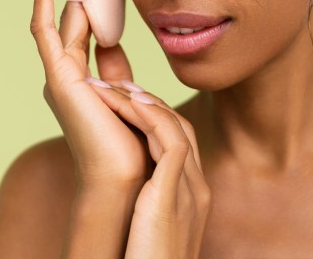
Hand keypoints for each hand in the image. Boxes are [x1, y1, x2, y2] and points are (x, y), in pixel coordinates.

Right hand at [30, 0, 148, 190]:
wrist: (128, 180)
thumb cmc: (134, 147)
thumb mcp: (129, 97)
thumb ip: (118, 71)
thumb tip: (114, 44)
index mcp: (86, 80)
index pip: (93, 27)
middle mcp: (69, 74)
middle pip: (79, 14)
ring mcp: (61, 74)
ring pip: (68, 14)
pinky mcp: (58, 76)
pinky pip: (46, 29)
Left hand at [90, 85, 211, 258]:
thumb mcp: (149, 228)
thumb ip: (146, 205)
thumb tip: (127, 190)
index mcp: (192, 195)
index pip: (179, 141)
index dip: (154, 116)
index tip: (127, 101)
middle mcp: (196, 188)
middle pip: (181, 128)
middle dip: (150, 102)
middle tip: (120, 84)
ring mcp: (190, 190)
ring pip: (175, 127)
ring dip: (143, 102)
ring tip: (116, 87)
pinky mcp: (174, 195)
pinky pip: (167, 141)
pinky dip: (147, 116)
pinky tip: (124, 103)